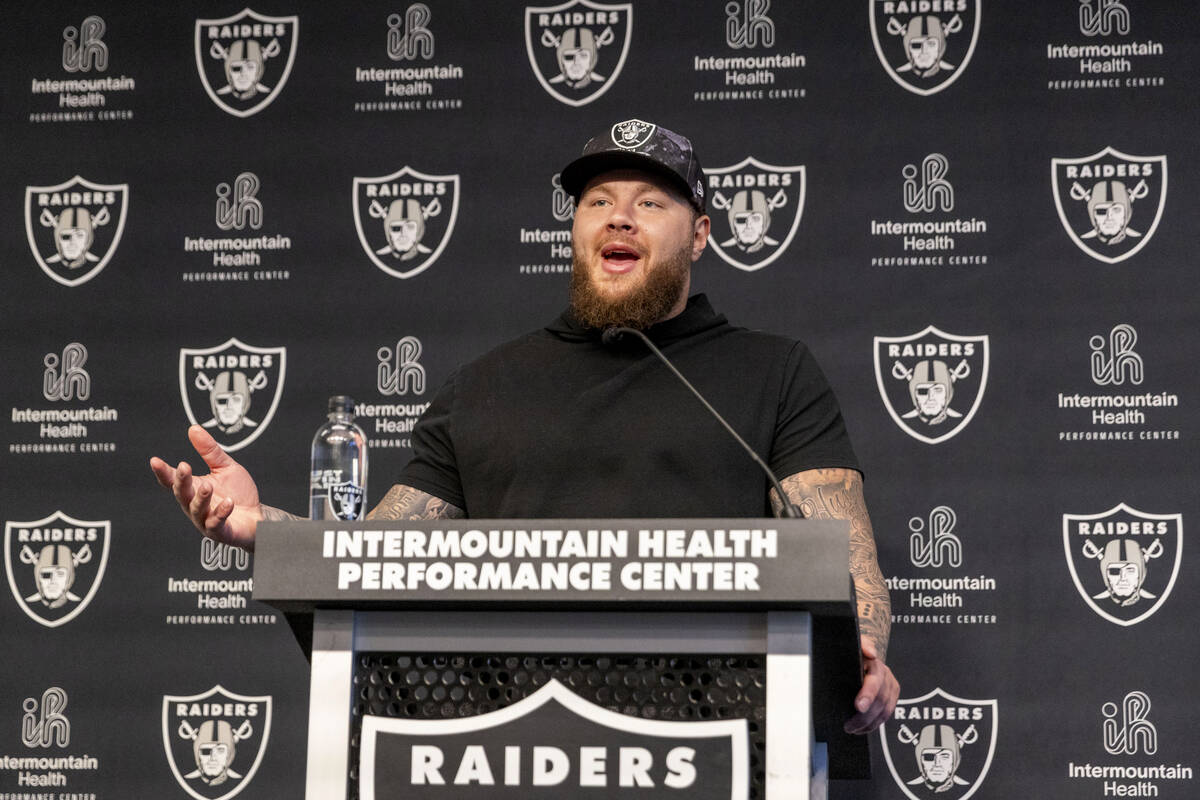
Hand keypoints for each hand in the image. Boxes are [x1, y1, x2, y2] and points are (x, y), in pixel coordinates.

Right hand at [149, 425, 262, 550]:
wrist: (257, 518)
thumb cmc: (239, 494)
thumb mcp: (225, 467)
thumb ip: (209, 451)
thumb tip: (193, 429)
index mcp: (194, 489)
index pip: (173, 481)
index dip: (163, 472)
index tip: (155, 461)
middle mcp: (195, 505)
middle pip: (182, 494)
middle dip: (181, 481)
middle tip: (184, 467)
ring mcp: (206, 520)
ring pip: (197, 510)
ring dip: (201, 498)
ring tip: (208, 486)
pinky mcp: (220, 532)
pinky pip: (216, 523)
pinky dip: (220, 513)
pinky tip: (228, 503)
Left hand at [843, 639, 898, 733]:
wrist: (859, 655)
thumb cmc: (852, 652)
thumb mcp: (852, 646)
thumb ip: (861, 645)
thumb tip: (871, 652)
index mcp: (874, 664)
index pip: (875, 681)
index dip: (868, 694)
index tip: (859, 707)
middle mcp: (886, 675)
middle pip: (880, 701)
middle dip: (864, 716)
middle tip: (849, 725)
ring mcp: (891, 686)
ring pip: (885, 710)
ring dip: (869, 723)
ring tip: (853, 729)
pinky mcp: (892, 695)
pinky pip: (887, 713)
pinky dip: (875, 723)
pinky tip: (863, 727)